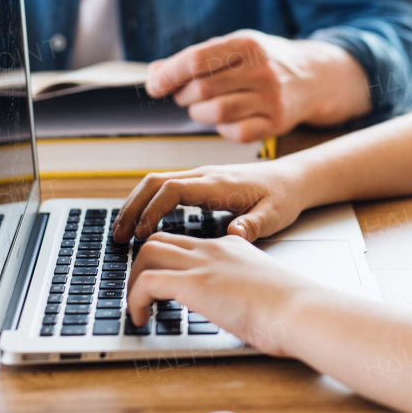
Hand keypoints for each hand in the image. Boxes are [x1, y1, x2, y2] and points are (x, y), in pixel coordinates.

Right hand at [112, 160, 307, 242]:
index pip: (173, 189)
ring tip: (122, 232)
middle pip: (155, 182)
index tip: (140, 235)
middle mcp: (205, 176)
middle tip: (118, 236)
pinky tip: (143, 224)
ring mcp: (201, 178)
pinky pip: (166, 188)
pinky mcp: (202, 184)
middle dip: (132, 207)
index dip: (152, 210)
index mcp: (218, 184)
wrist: (294, 179)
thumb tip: (234, 235)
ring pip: (157, 183)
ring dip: (136, 204)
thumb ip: (253, 226)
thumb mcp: (274, 215)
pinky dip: (149, 203)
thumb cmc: (284, 198)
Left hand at [126, 232, 319, 355]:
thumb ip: (242, 288)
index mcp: (231, 247)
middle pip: (159, 240)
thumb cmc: (291, 308)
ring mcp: (203, 263)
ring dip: (133, 282)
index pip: (186, 243)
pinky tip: (141, 319)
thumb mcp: (262, 288)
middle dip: (140, 266)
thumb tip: (234, 308)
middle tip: (139, 294)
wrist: (301, 310)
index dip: (166, 261)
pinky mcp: (195, 283)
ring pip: (146, 253)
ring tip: (136, 307)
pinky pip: (146, 283)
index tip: (160, 284)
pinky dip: (135, 300)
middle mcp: (214, 249)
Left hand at [144, 29, 370, 141]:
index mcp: (247, 44)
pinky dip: (222, 128)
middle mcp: (262, 70)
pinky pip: (235, 133)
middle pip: (203, 88)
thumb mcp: (233, 47)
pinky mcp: (277, 123)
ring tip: (203, 107)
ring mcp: (271, 98)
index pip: (197, 60)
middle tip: (184, 95)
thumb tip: (154, 74)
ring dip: (199, 113)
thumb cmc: (264, 60)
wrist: (313, 76)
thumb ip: (195, 58)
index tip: (154, 86)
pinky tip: (225, 119)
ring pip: (216, 112)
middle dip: (183, 95)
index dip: (169, 75)